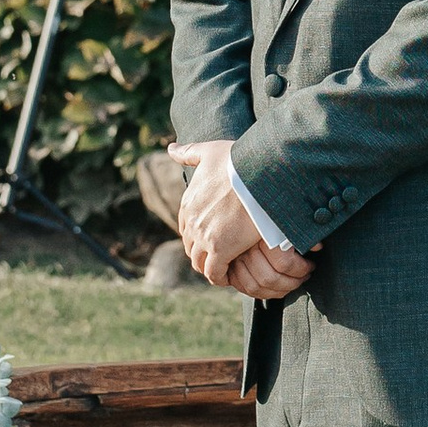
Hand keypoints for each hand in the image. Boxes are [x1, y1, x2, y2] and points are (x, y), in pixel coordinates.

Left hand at [173, 143, 312, 296]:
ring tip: (225, 270)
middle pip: (191, 247)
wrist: (258, 172)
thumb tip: (170, 149)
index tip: (211, 239)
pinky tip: (229, 277)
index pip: (186, 228)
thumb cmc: (238, 160)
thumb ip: (188, 152)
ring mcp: (204, 237)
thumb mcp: (208, 151)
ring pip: (200, 262)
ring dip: (210, 267)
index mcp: (188, 202)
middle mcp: (192, 221)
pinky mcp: (220, 249)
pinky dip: (220, 277)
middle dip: (202, 253)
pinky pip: (214, 273)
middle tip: (219, 258)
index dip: (198, 235)